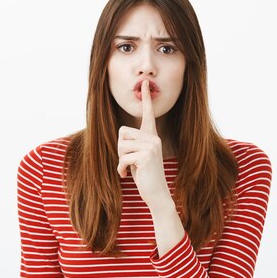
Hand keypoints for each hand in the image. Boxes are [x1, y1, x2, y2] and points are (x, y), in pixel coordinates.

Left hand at [117, 79, 170, 209]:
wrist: (157, 194)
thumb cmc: (145, 176)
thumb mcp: (138, 157)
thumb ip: (132, 144)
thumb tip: (121, 136)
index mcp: (152, 136)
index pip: (148, 114)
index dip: (145, 98)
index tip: (144, 83)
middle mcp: (153, 138)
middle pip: (122, 133)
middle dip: (119, 149)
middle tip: (128, 162)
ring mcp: (151, 146)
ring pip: (120, 145)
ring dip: (120, 160)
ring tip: (130, 169)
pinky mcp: (146, 156)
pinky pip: (122, 158)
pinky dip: (120, 169)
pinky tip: (127, 175)